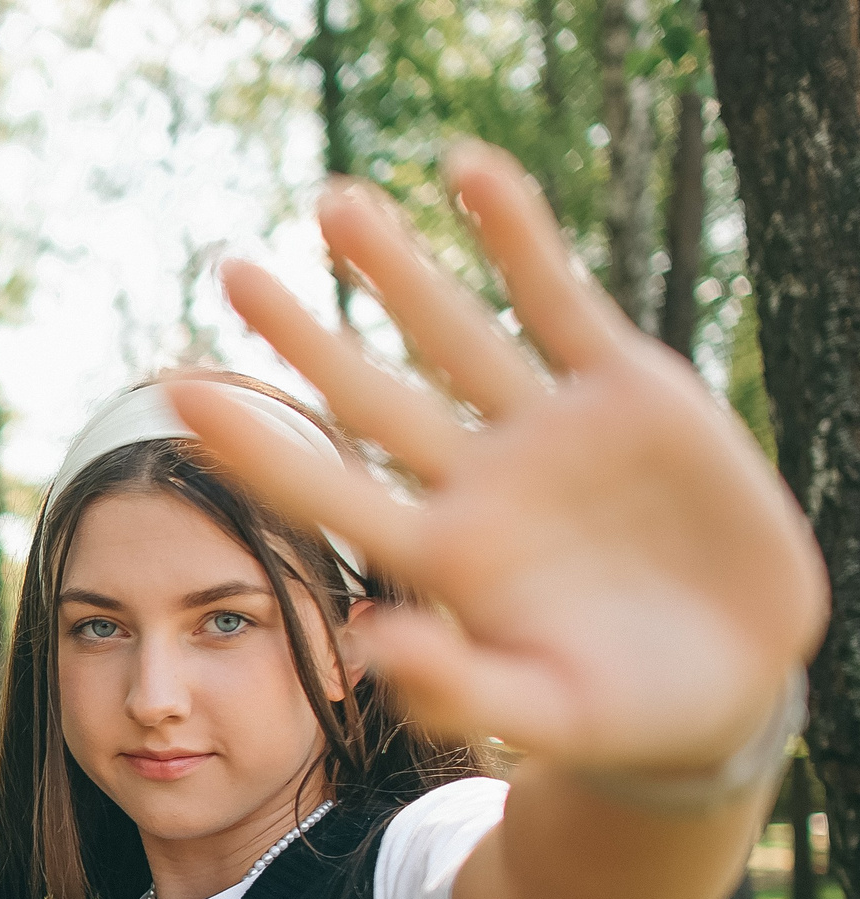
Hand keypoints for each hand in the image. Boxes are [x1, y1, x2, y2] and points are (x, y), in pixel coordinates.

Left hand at [173, 143, 825, 776]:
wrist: (731, 683)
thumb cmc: (621, 715)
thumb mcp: (542, 715)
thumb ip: (456, 685)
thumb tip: (366, 640)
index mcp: (440, 558)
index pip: (327, 490)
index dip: (258, 446)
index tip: (181, 393)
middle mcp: (477, 482)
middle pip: (369, 397)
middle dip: (305, 337)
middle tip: (230, 272)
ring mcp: (546, 431)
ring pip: (454, 333)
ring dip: (396, 268)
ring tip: (333, 204)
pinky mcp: (626, 389)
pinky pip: (560, 299)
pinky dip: (518, 235)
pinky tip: (468, 171)